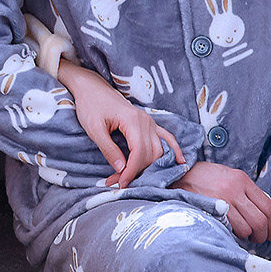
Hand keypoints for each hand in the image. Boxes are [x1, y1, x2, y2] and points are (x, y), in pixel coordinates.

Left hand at [58, 60, 184, 188]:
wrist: (92, 88)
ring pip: (159, 149)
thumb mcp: (94, 129)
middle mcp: (145, 121)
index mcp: (132, 120)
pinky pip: (166, 137)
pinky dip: (173, 150)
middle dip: (137, 171)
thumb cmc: (90, 106)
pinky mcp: (148, 122)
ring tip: (131, 177)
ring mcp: (149, 121)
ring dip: (149, 166)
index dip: (131, 171)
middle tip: (117, 181)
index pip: (139, 153)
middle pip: (150, 154)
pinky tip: (180, 161)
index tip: (120, 183)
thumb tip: (122, 169)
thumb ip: (109, 149)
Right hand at [170, 161, 270, 242]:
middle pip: (261, 220)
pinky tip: (231, 231)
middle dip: (264, 235)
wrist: (179, 174)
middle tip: (259, 238)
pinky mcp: (212, 208)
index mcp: (242, 179)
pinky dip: (235, 234)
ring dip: (248, 236)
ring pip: (248, 228)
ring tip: (243, 234)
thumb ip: (249, 193)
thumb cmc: (206, 178)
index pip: (268, 206)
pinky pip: (232, 229)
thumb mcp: (229, 177)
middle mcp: (234, 188)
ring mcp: (222, 198)